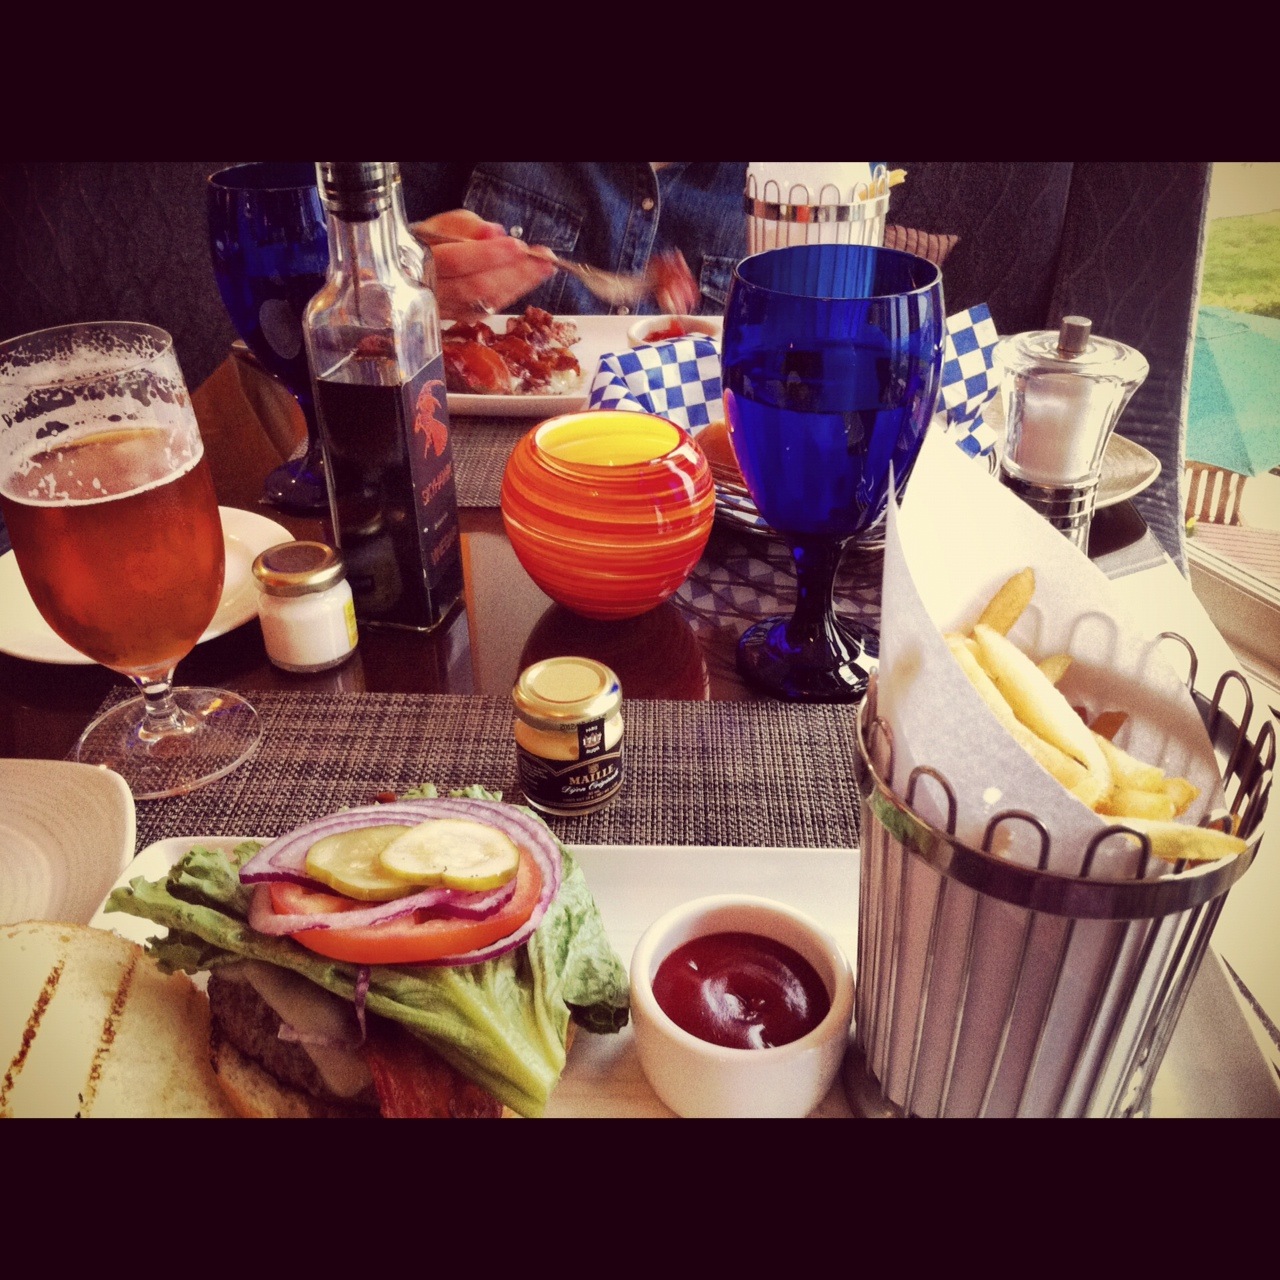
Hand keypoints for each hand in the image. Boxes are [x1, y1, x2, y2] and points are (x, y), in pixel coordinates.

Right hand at [411, 210, 556, 320]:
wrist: (411, 271)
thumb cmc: (431, 242)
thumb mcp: (443, 224)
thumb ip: (467, 226)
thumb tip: (495, 233)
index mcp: (420, 261)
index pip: (456, 262)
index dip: (488, 256)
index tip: (518, 246)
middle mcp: (430, 291)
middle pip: (475, 288)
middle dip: (514, 274)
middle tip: (544, 261)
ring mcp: (444, 310)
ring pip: (484, 303)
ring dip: (518, 286)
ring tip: (544, 269)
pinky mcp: (458, 320)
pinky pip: (487, 310)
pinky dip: (509, 295)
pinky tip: (527, 281)